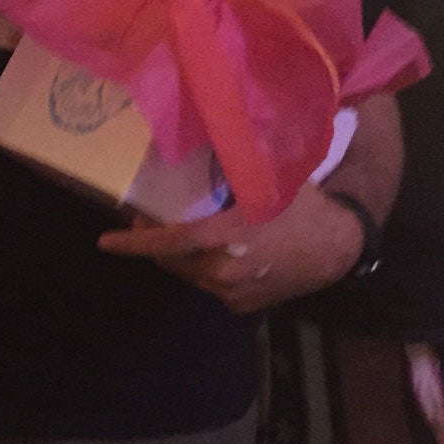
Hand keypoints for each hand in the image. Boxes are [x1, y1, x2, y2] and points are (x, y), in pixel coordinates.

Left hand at [96, 184, 365, 313]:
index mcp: (225, 239)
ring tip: (186, 231)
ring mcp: (232, 294)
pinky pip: (210, 287)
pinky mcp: (242, 306)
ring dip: (182, 256)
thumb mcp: (268, 180)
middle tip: (150, 219)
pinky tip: (217, 250)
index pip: (168, 242)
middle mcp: (222, 272)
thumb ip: (232, 167)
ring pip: (190, 275)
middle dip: (155, 242)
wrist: (337, 248)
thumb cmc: (303, 207)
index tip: (105, 241)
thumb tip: (201, 136)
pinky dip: (205, 269)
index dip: (134, 242)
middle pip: (172, 260)